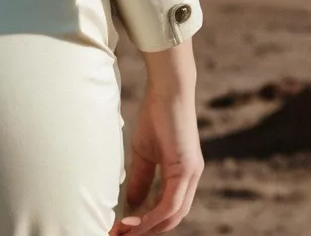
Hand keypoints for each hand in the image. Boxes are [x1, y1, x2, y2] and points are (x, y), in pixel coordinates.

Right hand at [108, 85, 203, 234]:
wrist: (168, 89)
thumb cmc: (156, 114)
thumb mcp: (144, 152)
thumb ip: (141, 178)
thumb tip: (131, 204)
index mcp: (182, 175)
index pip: (167, 209)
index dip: (145, 223)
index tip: (122, 228)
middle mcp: (190, 179)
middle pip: (171, 219)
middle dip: (145, 231)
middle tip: (119, 235)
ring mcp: (190, 174)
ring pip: (172, 216)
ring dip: (146, 228)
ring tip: (122, 232)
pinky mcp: (187, 168)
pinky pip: (171, 204)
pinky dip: (152, 217)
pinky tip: (133, 221)